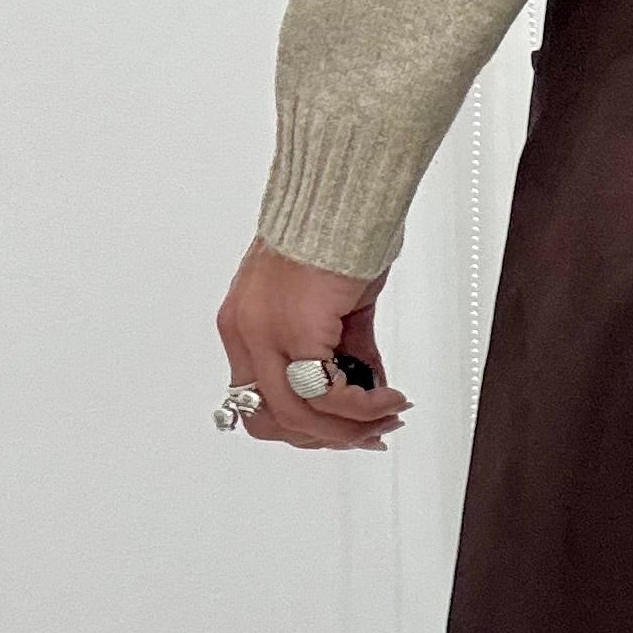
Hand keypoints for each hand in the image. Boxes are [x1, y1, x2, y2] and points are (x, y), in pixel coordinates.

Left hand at [216, 238, 413, 449]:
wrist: (342, 196)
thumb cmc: (334, 235)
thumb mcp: (332, 308)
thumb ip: (341, 352)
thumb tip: (364, 387)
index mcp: (245, 326)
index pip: (258, 404)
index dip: (305, 428)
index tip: (347, 430)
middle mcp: (244, 332)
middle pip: (275, 420)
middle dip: (330, 436)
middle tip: (371, 432)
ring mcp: (263, 333)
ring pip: (300, 416)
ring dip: (351, 426)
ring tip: (387, 414)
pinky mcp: (293, 330)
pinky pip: (326, 395)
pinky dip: (363, 406)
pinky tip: (389, 397)